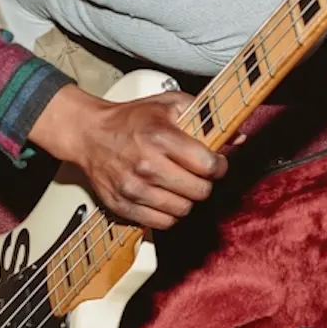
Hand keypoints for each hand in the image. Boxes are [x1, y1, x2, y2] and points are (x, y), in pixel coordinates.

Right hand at [28, 85, 226, 229]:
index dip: (218, 166)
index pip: (208, 165)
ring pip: (183, 210)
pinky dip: (168, 213)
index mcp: (160, 137)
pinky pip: (162, 223)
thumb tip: (237, 136)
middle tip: (197, 175)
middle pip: (199, 192)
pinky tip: (164, 197)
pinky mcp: (123, 206)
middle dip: (204, 183)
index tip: (214, 163)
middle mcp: (147, 165)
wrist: (89, 134)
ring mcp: (134, 189)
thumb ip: (205, 116)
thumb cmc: (130, 119)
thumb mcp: (168, 104)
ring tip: (179, 185)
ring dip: (186, 199)